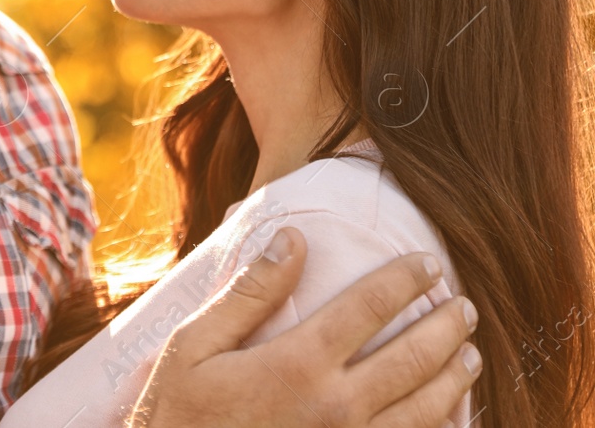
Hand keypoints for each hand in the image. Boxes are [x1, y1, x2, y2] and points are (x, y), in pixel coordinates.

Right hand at [134, 227, 480, 427]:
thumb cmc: (179, 415)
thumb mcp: (192, 347)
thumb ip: (249, 294)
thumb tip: (292, 239)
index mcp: (297, 364)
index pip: (369, 307)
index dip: (404, 279)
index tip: (427, 262)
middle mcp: (336, 406)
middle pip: (414, 357)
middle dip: (446, 325)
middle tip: (463, 305)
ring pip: (427, 408)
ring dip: (455, 376)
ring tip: (470, 354)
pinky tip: (448, 415)